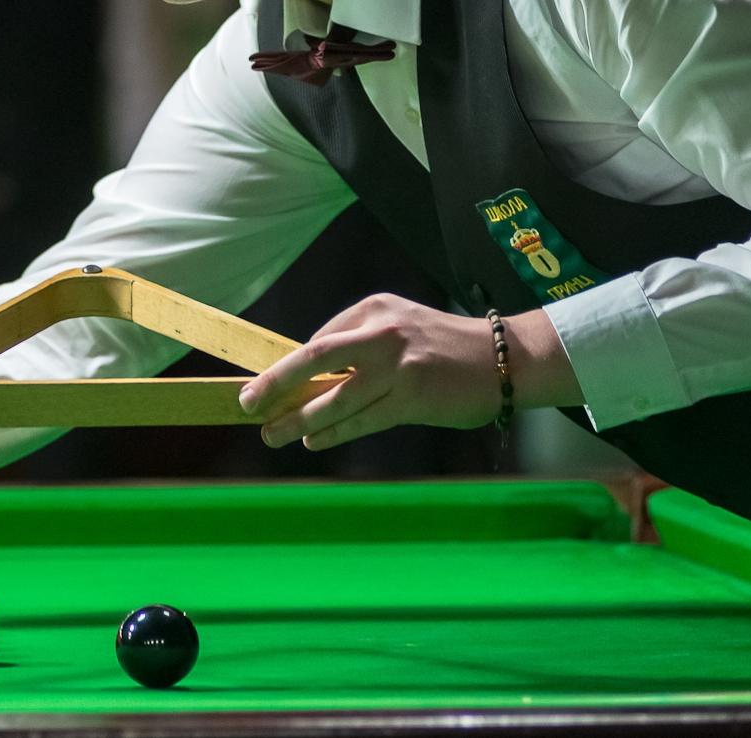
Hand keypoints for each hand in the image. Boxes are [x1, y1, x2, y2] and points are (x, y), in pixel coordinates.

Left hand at [236, 296, 579, 451]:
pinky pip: (361, 420)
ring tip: (273, 434)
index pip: (318, 340)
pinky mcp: (412, 397)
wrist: (503, 359)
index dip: (286, 367)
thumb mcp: (399, 327)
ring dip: (298, 419)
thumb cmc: (444, 347)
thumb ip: (359, 345)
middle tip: (247, 403)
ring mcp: (397, 365)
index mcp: (374, 309)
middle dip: (275, 383)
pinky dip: (332, 433)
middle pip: (314, 359)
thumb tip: (308, 377)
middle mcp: (381, 332)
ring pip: (334, 398)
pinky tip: (313, 441)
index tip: (263, 386)